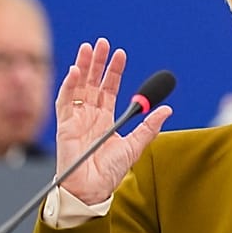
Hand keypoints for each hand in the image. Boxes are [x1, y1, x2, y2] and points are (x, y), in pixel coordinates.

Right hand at [55, 38, 172, 204]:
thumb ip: (149, 128)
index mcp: (106, 118)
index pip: (110, 88)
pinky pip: (65, 100)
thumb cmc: (109, 172)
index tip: (120, 54)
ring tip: (88, 48)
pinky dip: (69, 85)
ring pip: (78, 86)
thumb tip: (167, 109)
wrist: (92, 189)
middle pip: (93, 82)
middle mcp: (90, 115)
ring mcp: (77, 118)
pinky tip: (76, 71)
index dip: (114, 71)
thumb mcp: (134, 147)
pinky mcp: (64, 125)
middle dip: (97, 62)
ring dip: (82, 66)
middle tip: (102, 42)